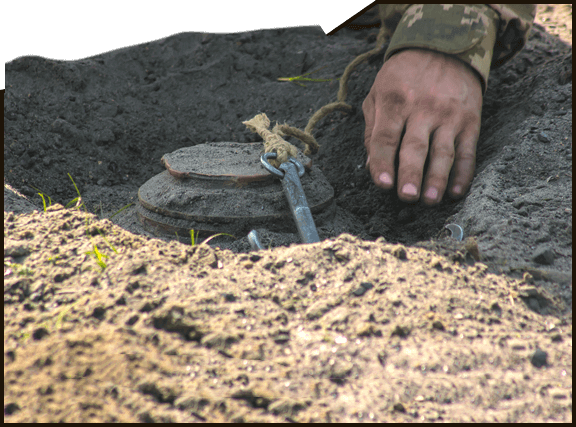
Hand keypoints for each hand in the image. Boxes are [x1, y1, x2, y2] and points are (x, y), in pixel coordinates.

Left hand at [362, 48, 482, 204]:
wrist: (446, 46)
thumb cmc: (403, 77)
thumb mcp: (378, 93)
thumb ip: (372, 129)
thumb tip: (371, 166)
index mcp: (395, 102)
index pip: (386, 137)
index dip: (383, 162)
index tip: (382, 184)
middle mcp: (423, 109)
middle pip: (415, 147)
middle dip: (411, 174)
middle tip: (406, 197)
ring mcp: (449, 116)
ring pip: (443, 152)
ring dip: (437, 178)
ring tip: (430, 200)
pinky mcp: (471, 121)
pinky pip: (467, 151)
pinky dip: (463, 173)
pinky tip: (456, 192)